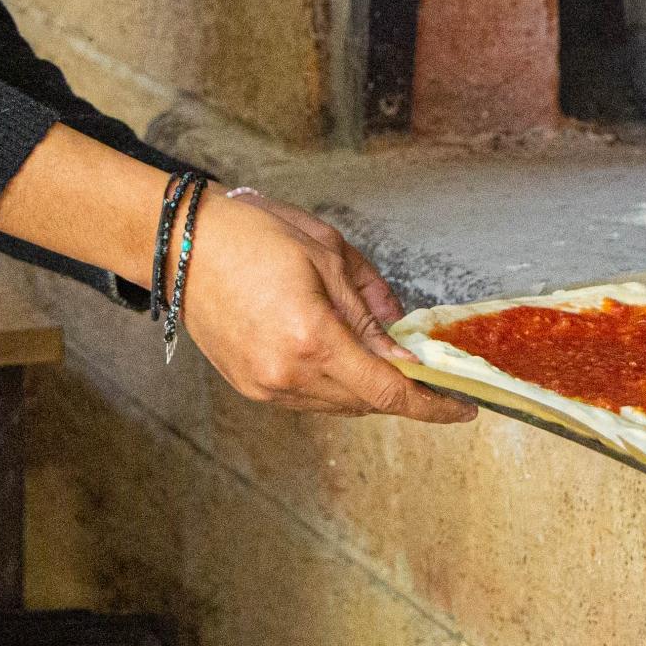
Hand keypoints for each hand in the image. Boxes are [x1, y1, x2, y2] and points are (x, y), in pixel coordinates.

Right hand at [179, 186, 473, 424]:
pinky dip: (334, 382)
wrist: (183, 245)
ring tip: (379, 351)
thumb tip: (402, 339)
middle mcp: (287, 375)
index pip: (386, 390)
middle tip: (425, 365)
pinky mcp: (250, 388)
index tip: (462, 409)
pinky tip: (340, 353)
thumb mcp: (328, 254)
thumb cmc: (253, 236)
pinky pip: (309, 398)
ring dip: (365, 385)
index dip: (430, 404)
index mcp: (312, 339)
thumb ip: (371, 305)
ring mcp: (265, 387)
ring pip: (337, 403)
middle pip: (365, 402)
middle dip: (400, 388)